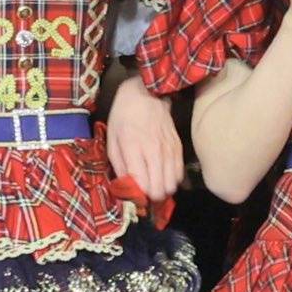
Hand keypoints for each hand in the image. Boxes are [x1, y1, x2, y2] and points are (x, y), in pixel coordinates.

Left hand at [106, 82, 184, 204]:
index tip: (133, 197)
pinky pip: (179, 174)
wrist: (146, 93)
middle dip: (151, 197)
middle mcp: (154, 151)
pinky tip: (163, 177)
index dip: (137, 198)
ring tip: (154, 186)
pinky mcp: (178, 147)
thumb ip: (119, 166)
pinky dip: (172, 181)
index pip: (141, 185)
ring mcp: (169, 150)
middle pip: (159, 190)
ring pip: (172, 185)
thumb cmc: (123, 117)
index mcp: (133, 148)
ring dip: (162, 190)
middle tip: (143, 193)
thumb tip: (126, 188)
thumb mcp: (112, 140)